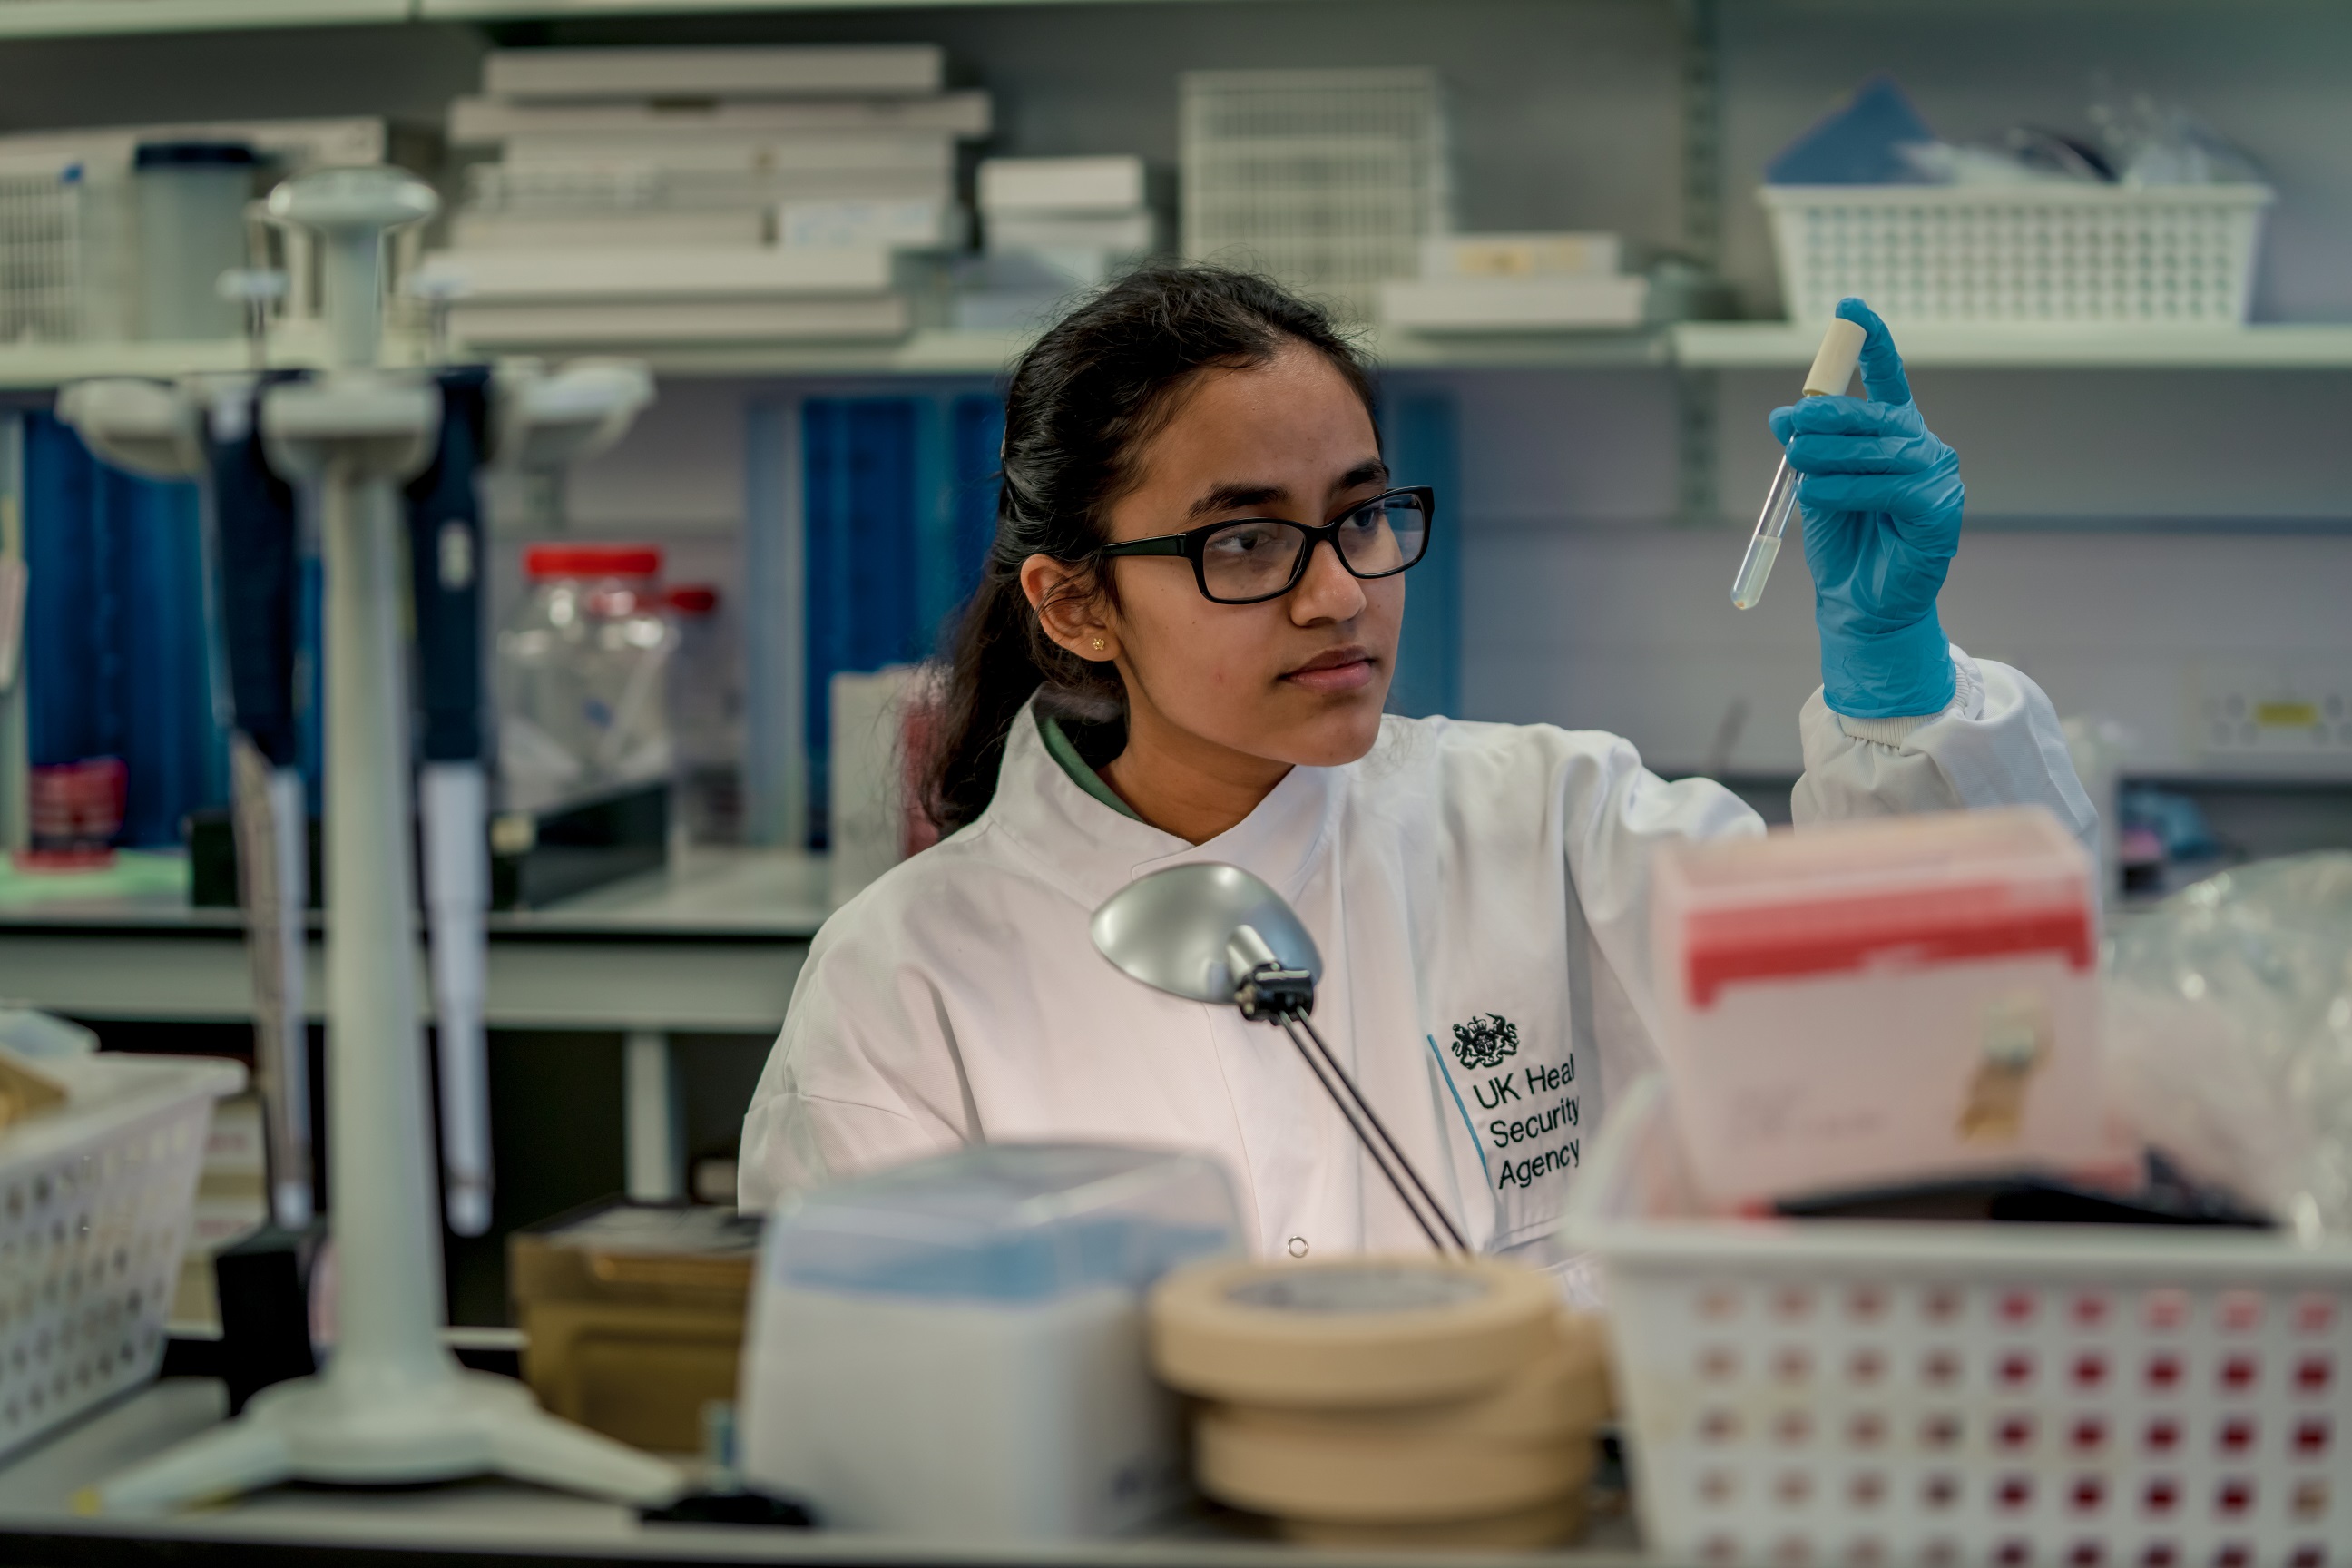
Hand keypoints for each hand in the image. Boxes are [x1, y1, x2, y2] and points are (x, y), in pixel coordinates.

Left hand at [1767, 297, 1962, 719]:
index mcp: (1895, 433)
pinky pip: (1883, 486)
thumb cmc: (1841, 541)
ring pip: (1872, 451)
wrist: (1857, 601)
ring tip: (1798, 470)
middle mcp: (1922, 446)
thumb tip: (1784, 413)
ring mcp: (1936, 475)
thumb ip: (1806, 448)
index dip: (1869, 341)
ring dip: (1825, 459)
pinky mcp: (1939, 508)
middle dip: (1824, 418)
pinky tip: (1818, 497)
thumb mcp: (1814, 483)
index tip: (1850, 306)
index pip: (1887, 376)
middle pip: (1870, 414)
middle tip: (1789, 431)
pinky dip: (1843, 490)